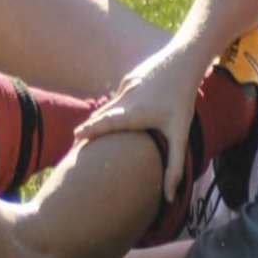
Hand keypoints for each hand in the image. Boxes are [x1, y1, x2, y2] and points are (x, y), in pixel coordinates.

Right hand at [78, 43, 207, 201]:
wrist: (184, 59)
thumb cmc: (182, 99)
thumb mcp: (181, 134)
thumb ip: (175, 166)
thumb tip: (171, 197)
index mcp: (133, 113)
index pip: (105, 124)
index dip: (89, 132)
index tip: (75, 139)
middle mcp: (124, 99)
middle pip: (100, 118)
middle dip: (88, 131)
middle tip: (74, 146)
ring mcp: (125, 87)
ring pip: (107, 107)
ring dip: (98, 120)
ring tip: (87, 135)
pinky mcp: (128, 80)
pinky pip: (117, 98)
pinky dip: (110, 109)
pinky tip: (110, 115)